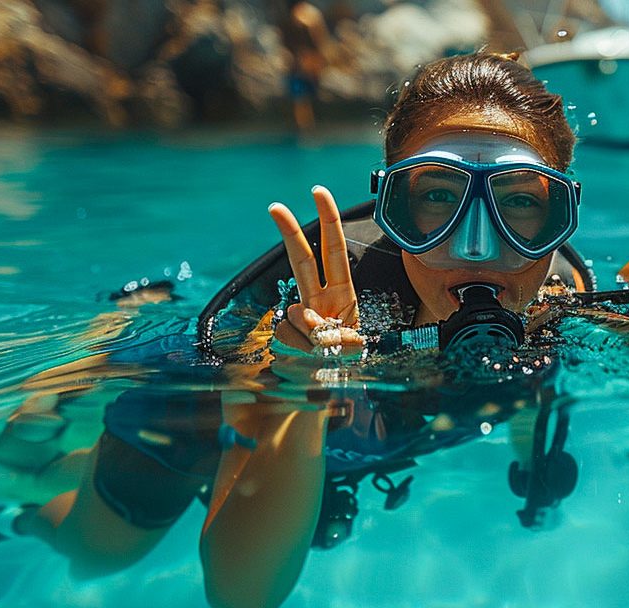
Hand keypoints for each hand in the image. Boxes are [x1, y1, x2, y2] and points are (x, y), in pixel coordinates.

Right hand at [268, 186, 363, 352]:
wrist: (321, 395)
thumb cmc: (345, 367)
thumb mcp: (353, 348)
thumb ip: (335, 333)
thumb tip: (304, 317)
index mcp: (342, 294)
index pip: (334, 251)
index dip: (328, 222)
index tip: (318, 192)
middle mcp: (317, 300)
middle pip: (302, 260)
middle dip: (289, 232)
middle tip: (275, 205)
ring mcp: (298, 318)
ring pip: (294, 314)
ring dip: (312, 338)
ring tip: (325, 356)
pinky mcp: (282, 336)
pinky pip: (285, 337)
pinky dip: (299, 351)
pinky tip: (306, 360)